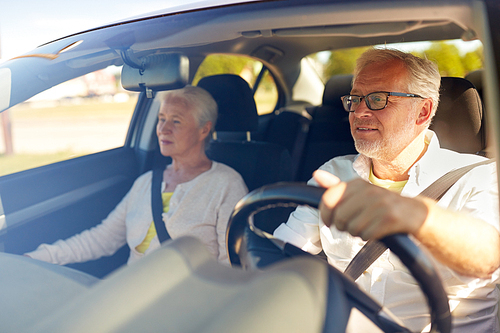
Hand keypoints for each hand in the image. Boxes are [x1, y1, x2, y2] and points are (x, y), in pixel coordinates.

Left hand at [313, 170, 428, 239]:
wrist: (415, 214)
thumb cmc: (382, 205)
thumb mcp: (359, 193)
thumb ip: (336, 187)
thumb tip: (316, 174)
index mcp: (357, 184)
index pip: (328, 198)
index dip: (325, 214)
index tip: (329, 221)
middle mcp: (368, 191)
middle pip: (339, 217)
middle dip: (343, 227)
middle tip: (352, 225)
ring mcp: (380, 204)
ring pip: (352, 228)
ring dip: (357, 232)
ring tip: (367, 226)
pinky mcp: (390, 218)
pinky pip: (367, 235)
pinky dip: (369, 237)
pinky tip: (377, 230)